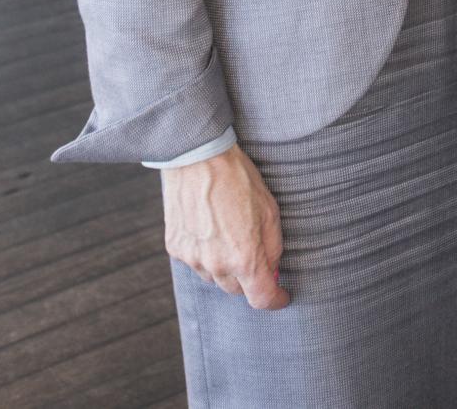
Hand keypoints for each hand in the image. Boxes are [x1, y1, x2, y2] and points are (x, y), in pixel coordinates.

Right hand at [162, 144, 288, 309]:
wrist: (197, 156)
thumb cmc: (238, 178)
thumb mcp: (270, 209)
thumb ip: (273, 246)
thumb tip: (273, 269)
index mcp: (244, 257)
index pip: (261, 298)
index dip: (275, 300)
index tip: (281, 296)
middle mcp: (216, 264)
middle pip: (236, 290)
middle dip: (249, 278)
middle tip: (254, 251)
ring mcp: (193, 258)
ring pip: (214, 277)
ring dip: (225, 266)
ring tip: (229, 232)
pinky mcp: (175, 248)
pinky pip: (195, 261)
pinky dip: (205, 253)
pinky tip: (209, 227)